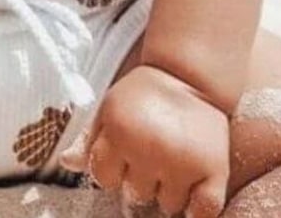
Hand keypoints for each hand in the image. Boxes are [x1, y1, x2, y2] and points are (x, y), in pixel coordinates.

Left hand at [60, 65, 229, 217]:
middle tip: (152, 150)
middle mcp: (149, 146)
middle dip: (142, 178)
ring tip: (174, 158)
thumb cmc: (142, 95)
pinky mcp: (213, 168)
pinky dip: (199, 209)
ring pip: (168, 205)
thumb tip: (66, 163)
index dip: (112, 167)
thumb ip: (88, 139)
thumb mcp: (109, 109)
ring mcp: (182, 160)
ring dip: (170, 189)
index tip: (123, 152)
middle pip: (136, 194)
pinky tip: (194, 190)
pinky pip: (204, 211)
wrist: (188, 75)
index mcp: (118, 129)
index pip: (103, 178)